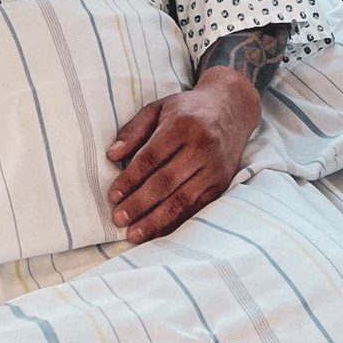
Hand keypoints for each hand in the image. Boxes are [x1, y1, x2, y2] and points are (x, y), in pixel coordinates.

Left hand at [105, 71, 260, 242]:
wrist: (231, 108)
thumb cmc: (188, 110)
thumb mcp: (159, 108)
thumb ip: (134, 130)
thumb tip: (111, 154)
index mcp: (182, 124)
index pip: (151, 157)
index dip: (130, 179)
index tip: (113, 196)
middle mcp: (202, 146)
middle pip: (165, 182)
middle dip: (139, 203)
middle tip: (118, 218)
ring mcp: (214, 167)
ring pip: (182, 200)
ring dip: (156, 220)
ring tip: (134, 234)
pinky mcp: (222, 183)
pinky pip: (197, 208)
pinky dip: (176, 223)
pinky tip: (158, 232)